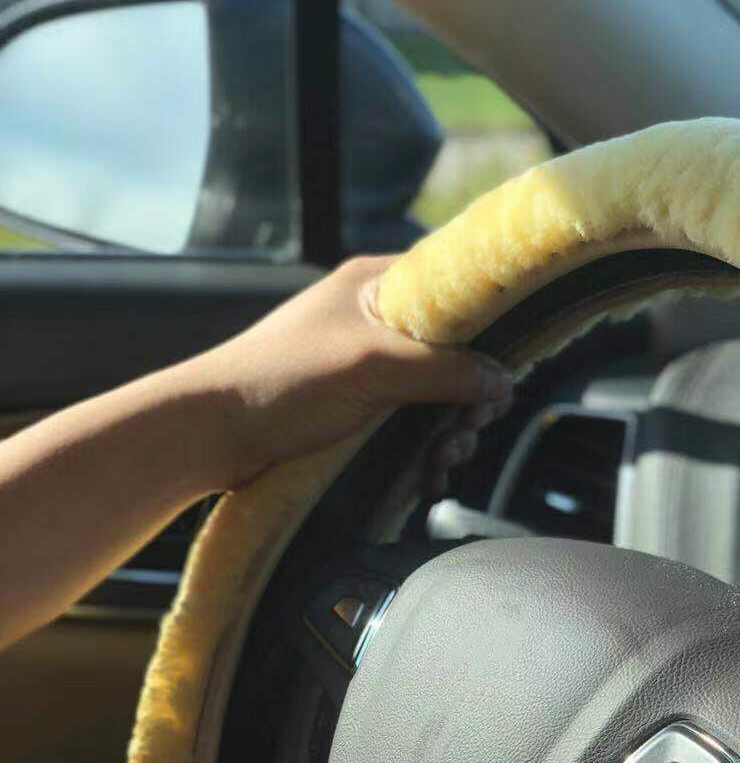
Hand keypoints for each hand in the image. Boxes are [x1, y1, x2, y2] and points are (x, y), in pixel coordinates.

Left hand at [183, 255, 513, 493]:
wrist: (215, 434)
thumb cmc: (280, 381)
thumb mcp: (371, 364)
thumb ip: (442, 368)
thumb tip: (502, 379)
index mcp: (378, 286)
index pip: (458, 290)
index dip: (489, 330)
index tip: (501, 371)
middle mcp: (379, 323)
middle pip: (457, 356)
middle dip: (470, 399)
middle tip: (465, 428)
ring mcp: (371, 371)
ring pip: (440, 400)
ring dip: (451, 434)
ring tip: (440, 460)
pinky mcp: (362, 415)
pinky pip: (415, 431)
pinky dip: (427, 455)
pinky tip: (426, 476)